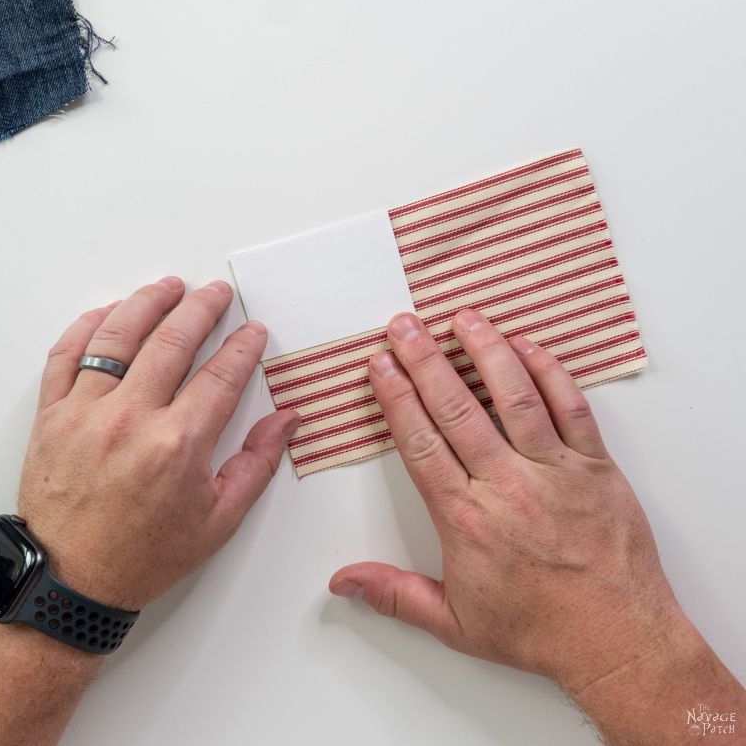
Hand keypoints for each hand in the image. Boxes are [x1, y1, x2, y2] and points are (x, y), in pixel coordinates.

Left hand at [18, 276, 298, 611]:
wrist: (71, 582)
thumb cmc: (144, 555)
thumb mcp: (219, 520)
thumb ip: (257, 463)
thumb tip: (287, 420)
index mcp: (178, 444)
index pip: (221, 374)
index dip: (243, 347)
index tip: (253, 331)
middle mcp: (131, 418)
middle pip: (173, 340)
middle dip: (202, 308)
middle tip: (217, 293)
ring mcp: (86, 412)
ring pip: (119, 336)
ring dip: (148, 302)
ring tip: (168, 286)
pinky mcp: (52, 416)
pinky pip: (66, 355)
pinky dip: (88, 326)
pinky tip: (109, 313)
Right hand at [329, 308, 681, 693]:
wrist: (618, 641)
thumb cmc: (538, 630)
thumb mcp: (454, 624)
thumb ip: (394, 594)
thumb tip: (341, 580)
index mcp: (466, 518)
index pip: (421, 443)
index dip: (397, 398)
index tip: (380, 365)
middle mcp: (506, 485)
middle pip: (456, 409)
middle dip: (425, 360)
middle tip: (405, 325)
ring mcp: (554, 470)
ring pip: (514, 397)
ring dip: (486, 351)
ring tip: (463, 317)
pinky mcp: (594, 465)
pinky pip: (571, 408)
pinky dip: (550, 373)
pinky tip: (528, 346)